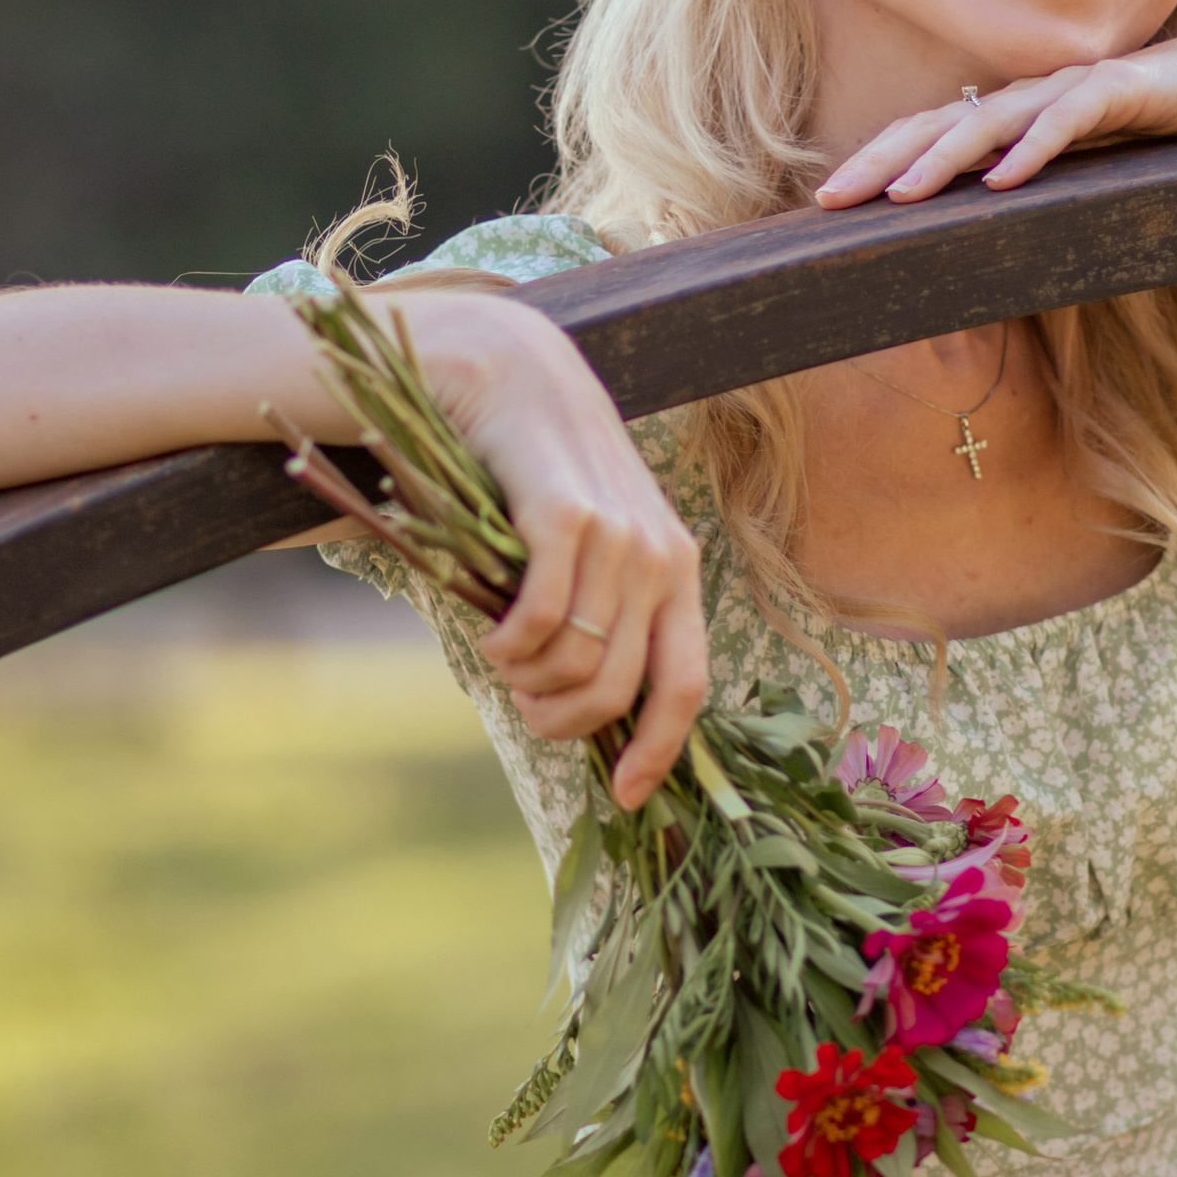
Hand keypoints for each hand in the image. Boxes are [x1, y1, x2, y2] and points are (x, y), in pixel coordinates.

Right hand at [389, 292, 706, 807]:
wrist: (513, 379)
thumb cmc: (542, 478)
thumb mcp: (592, 547)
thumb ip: (600, 615)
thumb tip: (585, 712)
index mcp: (680, 572)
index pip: (688, 685)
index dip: (660, 751)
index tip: (629, 797)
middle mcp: (661, 558)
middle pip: (618, 690)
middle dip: (563, 723)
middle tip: (525, 709)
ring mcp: (618, 538)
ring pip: (573, 664)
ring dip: (525, 683)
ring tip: (500, 660)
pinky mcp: (566, 520)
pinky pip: (538, 624)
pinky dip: (505, 648)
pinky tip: (488, 636)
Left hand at [813, 18, 1176, 207]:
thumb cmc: (1152, 122)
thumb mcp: (1081, 163)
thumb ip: (1032, 184)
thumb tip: (978, 226)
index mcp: (1013, 112)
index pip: (928, 132)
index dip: (876, 160)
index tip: (826, 201)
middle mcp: (1029, 95)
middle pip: (939, 124)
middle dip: (881, 161)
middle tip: (830, 199)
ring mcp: (1070, 88)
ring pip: (992, 121)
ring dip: (943, 159)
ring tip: (901, 195)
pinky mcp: (1120, 90)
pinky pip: (1068, 120)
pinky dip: (1034, 149)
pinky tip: (1004, 181)